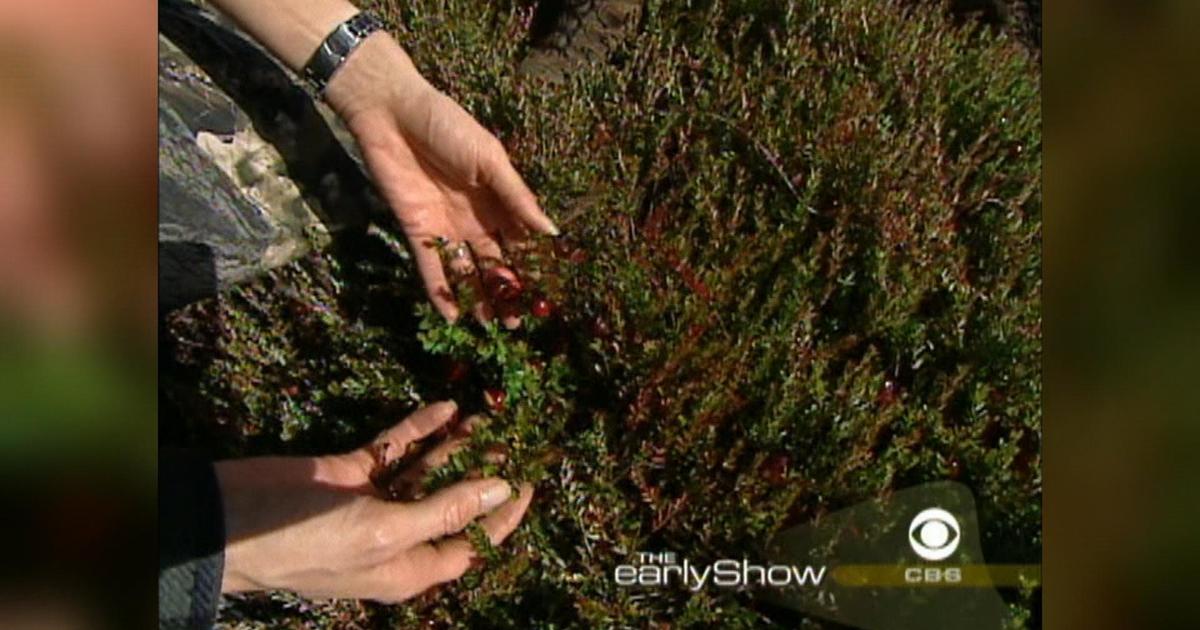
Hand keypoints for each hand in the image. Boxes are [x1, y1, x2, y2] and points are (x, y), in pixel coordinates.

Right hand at [217, 401, 533, 601]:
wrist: (229, 520)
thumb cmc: (310, 542)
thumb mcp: (386, 531)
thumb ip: (444, 509)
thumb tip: (501, 490)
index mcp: (410, 566)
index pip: (472, 543)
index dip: (503, 514)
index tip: (531, 478)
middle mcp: (398, 534)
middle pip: (453, 500)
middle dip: (483, 470)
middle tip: (514, 433)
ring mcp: (374, 499)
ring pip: (428, 469)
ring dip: (456, 443)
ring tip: (489, 412)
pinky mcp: (352, 469)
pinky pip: (396, 446)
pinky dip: (419, 428)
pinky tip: (446, 405)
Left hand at [324, 33, 557, 325]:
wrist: (393, 112)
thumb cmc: (448, 125)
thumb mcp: (491, 159)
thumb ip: (517, 197)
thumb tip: (551, 233)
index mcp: (497, 200)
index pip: (520, 241)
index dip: (532, 268)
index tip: (545, 295)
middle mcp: (474, 219)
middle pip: (493, 263)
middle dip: (506, 292)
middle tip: (518, 323)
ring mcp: (445, 228)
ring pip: (465, 271)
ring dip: (477, 298)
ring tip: (489, 326)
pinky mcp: (416, 232)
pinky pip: (430, 267)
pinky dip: (440, 291)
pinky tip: (451, 316)